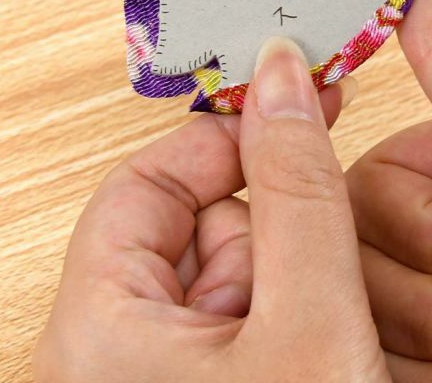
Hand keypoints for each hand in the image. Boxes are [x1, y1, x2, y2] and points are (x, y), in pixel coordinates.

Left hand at [33, 43, 389, 382]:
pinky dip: (293, 310)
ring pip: (230, 268)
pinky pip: (247, 315)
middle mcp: (114, 350)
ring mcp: (159, 372)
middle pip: (193, 223)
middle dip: (269, 223)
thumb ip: (296, 196)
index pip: (144, 183)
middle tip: (329, 243)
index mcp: (98, 331)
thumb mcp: (309, 325)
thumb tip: (282, 79)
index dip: (224, 140)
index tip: (292, 106)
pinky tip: (329, 344)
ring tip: (334, 323)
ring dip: (291, 272)